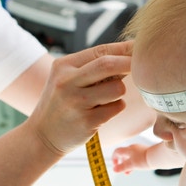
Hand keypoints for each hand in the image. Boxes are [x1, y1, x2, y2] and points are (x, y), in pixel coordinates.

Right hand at [25, 41, 132, 156]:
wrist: (42, 136)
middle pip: (108, 64)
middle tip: (143, 65)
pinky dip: (116, 106)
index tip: (139, 49)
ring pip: (117, 88)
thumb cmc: (62, 103)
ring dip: (120, 90)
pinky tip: (103, 111)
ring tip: (107, 97)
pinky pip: (117, 107)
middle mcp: (67, 82)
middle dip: (130, 63)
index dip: (124, 49)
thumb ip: (92, 67)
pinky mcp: (86, 122)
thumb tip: (129, 53)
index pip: (100, 51)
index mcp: (63, 66)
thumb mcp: (67, 79)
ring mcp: (76, 103)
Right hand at [112, 143, 149, 172]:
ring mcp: (140, 150)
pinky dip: (134, 163)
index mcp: (128, 149)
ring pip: (130, 157)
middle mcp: (133, 148)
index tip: (115, 166)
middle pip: (124, 155)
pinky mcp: (146, 153)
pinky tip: (137, 168)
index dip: (114, 158)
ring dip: (128, 165)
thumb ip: (122, 167)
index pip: (117, 152)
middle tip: (123, 171)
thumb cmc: (144, 159)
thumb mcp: (131, 165)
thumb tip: (114, 169)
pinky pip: (137, 158)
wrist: (158, 156)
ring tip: (129, 172)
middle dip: (122, 163)